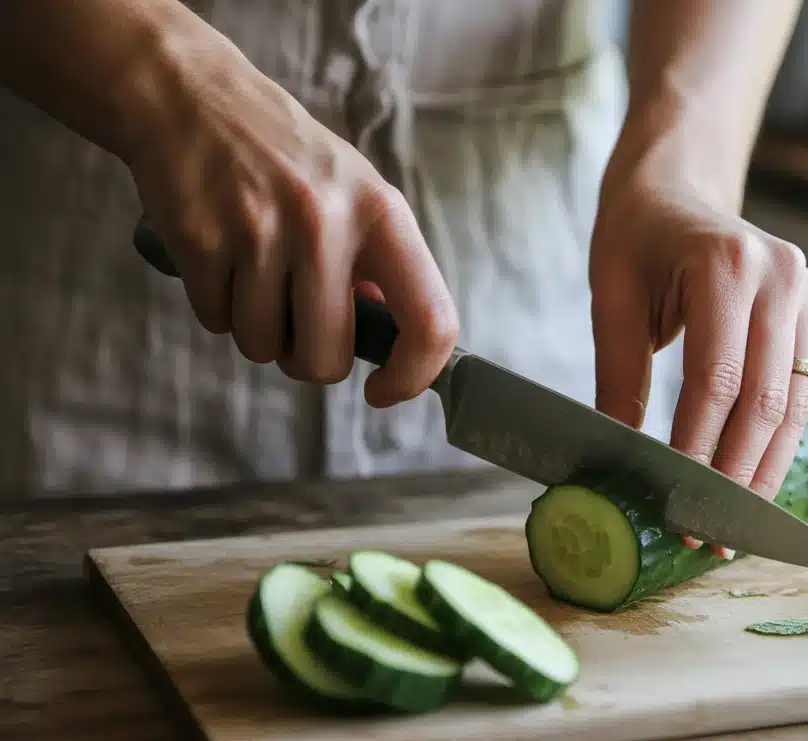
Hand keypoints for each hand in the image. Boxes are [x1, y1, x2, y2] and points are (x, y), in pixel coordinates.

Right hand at [127, 29, 456, 407]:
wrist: (191, 98)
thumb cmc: (286, 159)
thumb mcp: (356, 194)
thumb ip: (380, 266)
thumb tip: (397, 341)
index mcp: (382, 216)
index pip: (429, 320)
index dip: (413, 375)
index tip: (385, 389)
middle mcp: (327, 223)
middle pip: (326, 357)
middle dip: (308, 359)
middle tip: (297, 322)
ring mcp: (261, 232)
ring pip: (263, 347)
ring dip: (257, 330)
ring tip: (254, 273)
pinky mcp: (201, 240)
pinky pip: (216, 322)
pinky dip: (216, 306)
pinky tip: (220, 259)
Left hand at [589, 163, 807, 548]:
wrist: (676, 186)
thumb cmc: (635, 236)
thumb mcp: (612, 299)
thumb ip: (619, 379)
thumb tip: (618, 462)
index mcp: (726, 265)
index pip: (717, 381)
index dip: (698, 451)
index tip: (676, 506)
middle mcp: (780, 276)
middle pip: (766, 402)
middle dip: (734, 477)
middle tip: (705, 534)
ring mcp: (804, 291)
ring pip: (793, 406)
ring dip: (763, 472)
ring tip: (732, 526)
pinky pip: (799, 392)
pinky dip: (775, 443)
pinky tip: (751, 483)